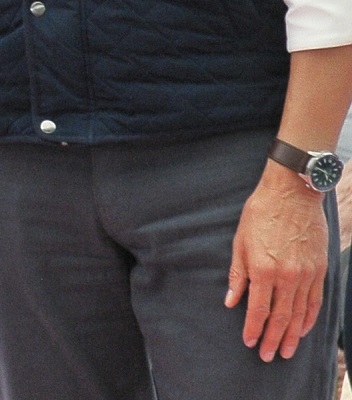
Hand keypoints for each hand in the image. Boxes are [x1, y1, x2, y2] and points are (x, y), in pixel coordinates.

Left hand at [227, 164, 330, 360]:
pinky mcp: (319, 270)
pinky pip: (315, 300)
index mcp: (263, 269)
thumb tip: (231, 301)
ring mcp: (306, 274)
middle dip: (272, 338)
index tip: (248, 342)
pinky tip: (302, 329)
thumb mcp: (240, 242)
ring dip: (292, 335)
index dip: (253, 328)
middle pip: (281, 316)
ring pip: (300, 313)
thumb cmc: (260, 214)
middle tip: (267, 356)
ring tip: (285, 351)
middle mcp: (287, 276)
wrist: (292, 194)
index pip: (259, 309)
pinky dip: (309, 318)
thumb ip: (238, 275)